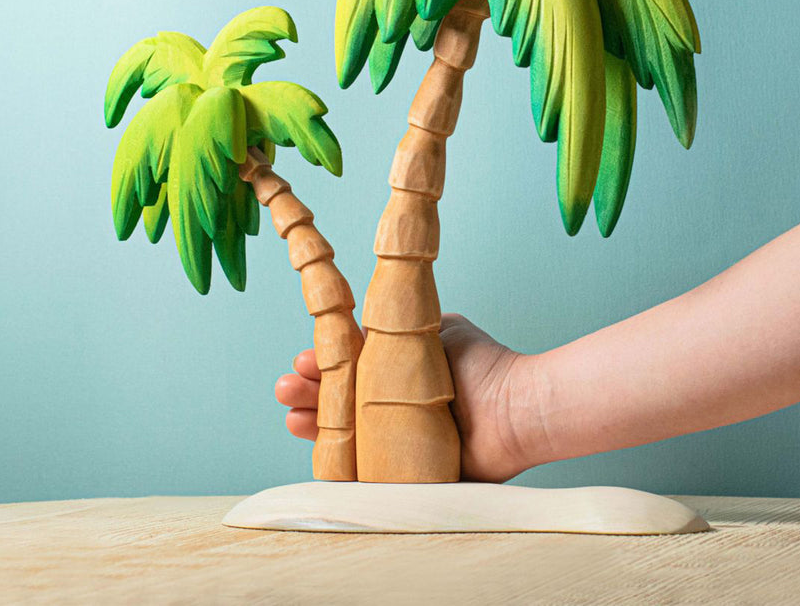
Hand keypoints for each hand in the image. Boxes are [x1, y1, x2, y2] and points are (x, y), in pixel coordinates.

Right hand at [274, 313, 532, 481]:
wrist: (513, 407)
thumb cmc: (479, 365)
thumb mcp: (430, 329)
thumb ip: (395, 328)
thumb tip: (359, 330)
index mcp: (401, 372)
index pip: (352, 370)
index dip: (325, 364)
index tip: (303, 361)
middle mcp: (397, 405)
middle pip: (342, 402)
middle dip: (310, 393)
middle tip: (287, 389)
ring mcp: (401, 439)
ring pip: (347, 434)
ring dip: (315, 422)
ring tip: (291, 414)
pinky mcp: (409, 471)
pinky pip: (366, 470)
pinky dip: (338, 461)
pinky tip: (314, 447)